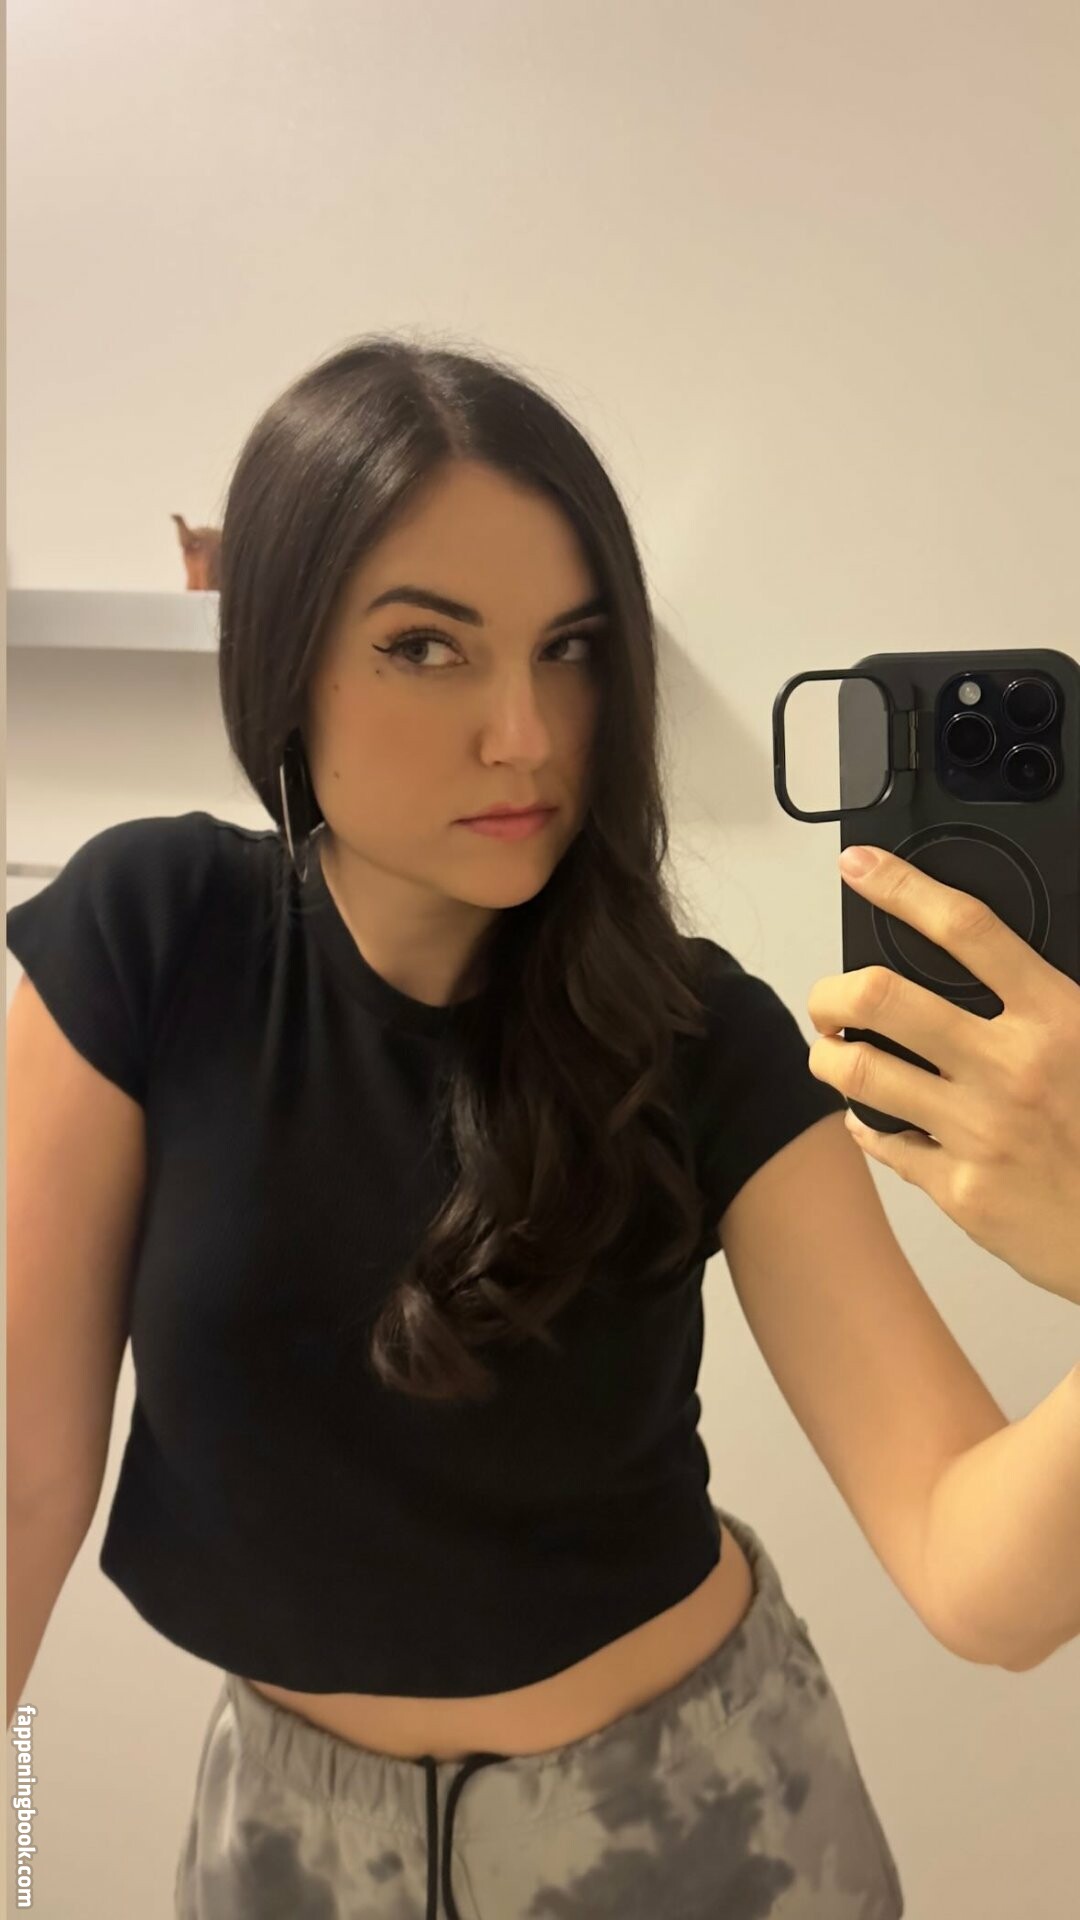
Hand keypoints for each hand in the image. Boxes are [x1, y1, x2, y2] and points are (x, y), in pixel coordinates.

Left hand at [806, 845, 1079, 1306]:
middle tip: (828, 998)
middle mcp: (1012, 1068)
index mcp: (1058, 1018)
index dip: (903, 888)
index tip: (859, 867)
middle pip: (882, 997)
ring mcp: (981, 1131)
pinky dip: (864, 1125)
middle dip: (833, 990)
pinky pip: (884, 1143)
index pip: (966, 929)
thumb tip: (991, 963)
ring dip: (828, 1055)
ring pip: (861, 1070)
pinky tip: (867, 1118)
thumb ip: (1047, 1002)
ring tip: (830, 1050)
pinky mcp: (962, 1190)